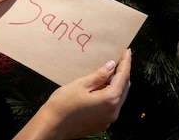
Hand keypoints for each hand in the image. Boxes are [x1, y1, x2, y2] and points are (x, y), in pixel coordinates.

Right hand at [14, 48, 131, 139]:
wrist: (52, 126)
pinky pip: (111, 105)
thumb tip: (111, 66)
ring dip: (116, 84)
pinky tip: (102, 87)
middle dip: (123, 73)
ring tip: (111, 71)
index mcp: (110, 100)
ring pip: (118, 97)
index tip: (127, 52)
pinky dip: (110, 94)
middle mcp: (113, 111)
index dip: (126, 63)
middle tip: (120, 59)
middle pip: (124, 88)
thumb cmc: (63, 105)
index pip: (123, 77)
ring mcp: (108, 119)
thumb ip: (99, 75)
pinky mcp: (101, 123)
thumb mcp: (81, 84)